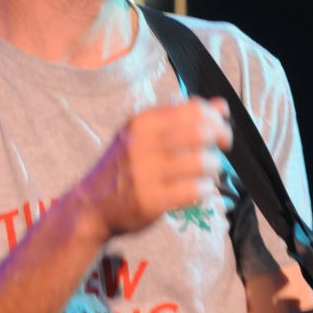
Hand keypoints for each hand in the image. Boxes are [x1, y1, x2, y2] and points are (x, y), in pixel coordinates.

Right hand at [76, 97, 231, 241]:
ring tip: (208, 173)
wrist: (91, 206)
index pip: (193, 109)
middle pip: (201, 132)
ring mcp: (145, 173)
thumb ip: (180, 120)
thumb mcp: (143, 136)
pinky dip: (205, 190)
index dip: (216, 118)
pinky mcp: (151, 200)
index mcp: (141, 123)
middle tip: (222, 150)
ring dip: (214, 168)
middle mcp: (141, 144)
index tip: (219, 129)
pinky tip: (199, 190)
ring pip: (202, 162)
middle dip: (221, 139)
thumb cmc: (124, 169)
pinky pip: (194, 190)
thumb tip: (220, 106)